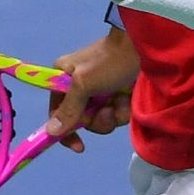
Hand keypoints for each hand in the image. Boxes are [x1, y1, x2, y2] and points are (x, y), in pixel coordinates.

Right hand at [44, 32, 138, 153]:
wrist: (143, 48)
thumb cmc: (109, 62)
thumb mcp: (84, 84)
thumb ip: (69, 109)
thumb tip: (50, 132)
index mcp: (63, 79)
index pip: (57, 112)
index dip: (65, 131)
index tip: (79, 146)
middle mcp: (78, 87)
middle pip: (82, 120)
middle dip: (97, 119)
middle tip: (107, 111)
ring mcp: (99, 92)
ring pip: (101, 120)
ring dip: (113, 115)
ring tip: (120, 101)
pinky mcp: (117, 95)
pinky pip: (116, 114)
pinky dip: (124, 110)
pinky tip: (129, 99)